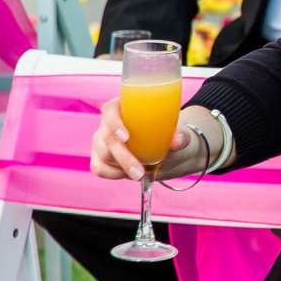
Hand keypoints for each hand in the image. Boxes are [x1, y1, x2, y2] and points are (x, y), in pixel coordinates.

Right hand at [89, 97, 211, 181]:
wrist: (167, 154)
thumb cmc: (170, 137)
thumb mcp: (179, 135)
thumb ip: (181, 136)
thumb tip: (178, 140)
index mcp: (124, 107)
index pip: (110, 110)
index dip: (114, 122)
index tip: (126, 137)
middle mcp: (108, 122)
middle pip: (107, 137)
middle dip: (123, 157)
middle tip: (140, 172)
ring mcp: (101, 140)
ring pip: (103, 155)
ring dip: (121, 168)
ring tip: (141, 173)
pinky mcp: (99, 156)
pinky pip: (99, 167)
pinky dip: (113, 174)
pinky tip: (127, 174)